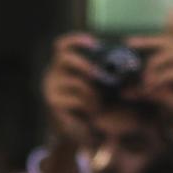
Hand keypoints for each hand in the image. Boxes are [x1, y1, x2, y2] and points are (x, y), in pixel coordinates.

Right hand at [39, 32, 101, 158]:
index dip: (76, 40)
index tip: (94, 43)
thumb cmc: (92, 105)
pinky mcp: (52, 105)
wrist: (80, 132)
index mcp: (61, 66)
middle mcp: (51, 75)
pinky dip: (89, 104)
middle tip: (99, 75)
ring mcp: (50, 90)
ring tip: (99, 103)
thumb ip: (101, 70)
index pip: (61, 45)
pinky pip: (76, 99)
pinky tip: (93, 112)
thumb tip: (122, 57)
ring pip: (76, 81)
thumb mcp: (96, 84)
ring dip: (92, 92)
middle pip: (64, 57)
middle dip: (85, 64)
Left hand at [134, 35, 172, 142]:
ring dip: (151, 67)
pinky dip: (156, 81)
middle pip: (166, 41)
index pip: (166, 42)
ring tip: (145, 82)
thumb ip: (144, 92)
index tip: (127, 41)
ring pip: (166, 54)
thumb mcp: (160, 96)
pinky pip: (168, 73)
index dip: (148, 39)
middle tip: (128, 44)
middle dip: (146, 41)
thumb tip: (124, 93)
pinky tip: (149, 90)